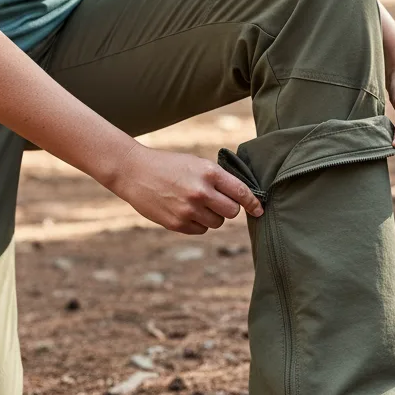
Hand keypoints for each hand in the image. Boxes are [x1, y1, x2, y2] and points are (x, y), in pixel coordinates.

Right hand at [109, 144, 263, 234]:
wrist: (134, 172)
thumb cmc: (169, 166)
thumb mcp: (196, 163)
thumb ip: (218, 179)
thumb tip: (242, 197)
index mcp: (209, 172)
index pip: (241, 192)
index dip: (254, 203)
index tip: (260, 210)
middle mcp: (201, 192)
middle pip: (232, 212)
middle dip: (229, 209)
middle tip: (218, 202)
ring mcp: (188, 209)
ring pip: (217, 223)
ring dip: (212, 216)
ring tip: (196, 204)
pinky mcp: (177, 223)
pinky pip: (201, 230)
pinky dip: (198, 223)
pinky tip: (185, 211)